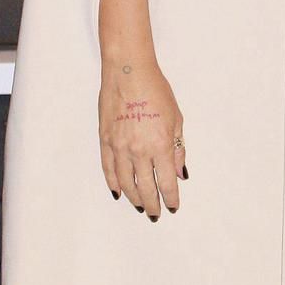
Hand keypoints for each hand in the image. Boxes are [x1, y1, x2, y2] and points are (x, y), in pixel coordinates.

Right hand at [99, 55, 186, 220]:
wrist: (128, 72)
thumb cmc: (155, 90)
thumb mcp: (176, 118)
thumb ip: (178, 148)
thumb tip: (179, 173)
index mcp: (160, 145)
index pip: (166, 183)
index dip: (170, 198)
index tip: (173, 206)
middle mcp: (139, 150)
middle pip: (145, 189)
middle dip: (152, 204)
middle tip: (155, 213)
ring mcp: (119, 147)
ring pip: (126, 183)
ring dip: (134, 198)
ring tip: (139, 205)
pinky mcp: (105, 140)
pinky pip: (108, 169)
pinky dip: (113, 183)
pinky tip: (119, 192)